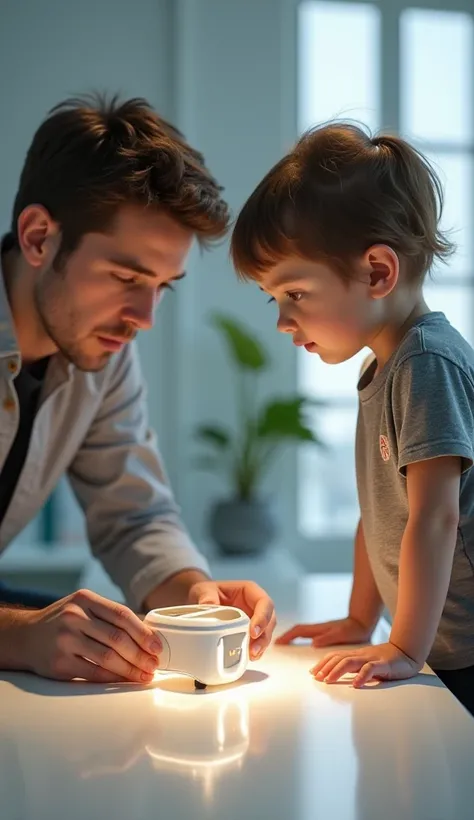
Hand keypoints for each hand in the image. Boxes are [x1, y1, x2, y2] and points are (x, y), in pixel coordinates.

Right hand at [23, 589, 162, 682]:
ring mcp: (66, 640)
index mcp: (85, 599)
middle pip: (117, 638)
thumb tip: (146, 633)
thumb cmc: (62, 621)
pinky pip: (94, 672)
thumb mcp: (82, 607)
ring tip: (144, 675)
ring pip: (108, 657)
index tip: (157, 646)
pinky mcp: (60, 663)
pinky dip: (113, 678)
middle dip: (140, 654)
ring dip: (131, 669)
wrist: (24, 636)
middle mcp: (74, 617)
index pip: (122, 615)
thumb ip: (109, 616)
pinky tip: (125, 680)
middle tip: (154, 664)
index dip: (143, 632)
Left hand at [188, 580, 275, 659]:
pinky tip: (248, 657)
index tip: (253, 632)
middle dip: (263, 636)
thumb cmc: (208, 592)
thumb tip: (208, 604)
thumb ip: (208, 596)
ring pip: (266, 632)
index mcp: (250, 591)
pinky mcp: (249, 632)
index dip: (263, 617)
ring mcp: (254, 619)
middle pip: (269, 620)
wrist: (202, 601)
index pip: (264, 603)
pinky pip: (257, 641)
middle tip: (253, 649)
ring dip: (261, 645)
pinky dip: (255, 650)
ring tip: (251, 656)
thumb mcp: (205, 590)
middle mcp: (255, 605)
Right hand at [275, 616, 373, 646]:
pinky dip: (302, 638)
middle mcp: (319, 629)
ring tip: (286, 644)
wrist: (363, 623)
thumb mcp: (341, 634)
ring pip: (303, 632)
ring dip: (293, 637)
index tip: (278, 642)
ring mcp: (322, 630)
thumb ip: (328, 638)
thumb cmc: (354, 629)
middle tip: (278, 643)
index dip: (288, 636)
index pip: (299, 631)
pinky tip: (304, 645)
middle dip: (287, 636)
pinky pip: (309, 635)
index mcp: (320, 629)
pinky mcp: (326, 633)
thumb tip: (313, 643)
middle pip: (298, 631)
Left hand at [310, 641, 421, 686]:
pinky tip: (355, 684)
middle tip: (316, 678)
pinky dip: (362, 676)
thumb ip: (354, 667)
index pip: (335, 656)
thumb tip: (337, 675)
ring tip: (328, 680)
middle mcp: (361, 655)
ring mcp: (371, 658)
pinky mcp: (383, 664)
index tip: (312, 672)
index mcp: (356, 654)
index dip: (323, 663)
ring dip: (337, 671)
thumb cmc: (386, 660)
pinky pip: (370, 669)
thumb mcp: (366, 662)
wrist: (407, 652)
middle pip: (338, 658)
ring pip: (350, 662)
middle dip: (325, 668)